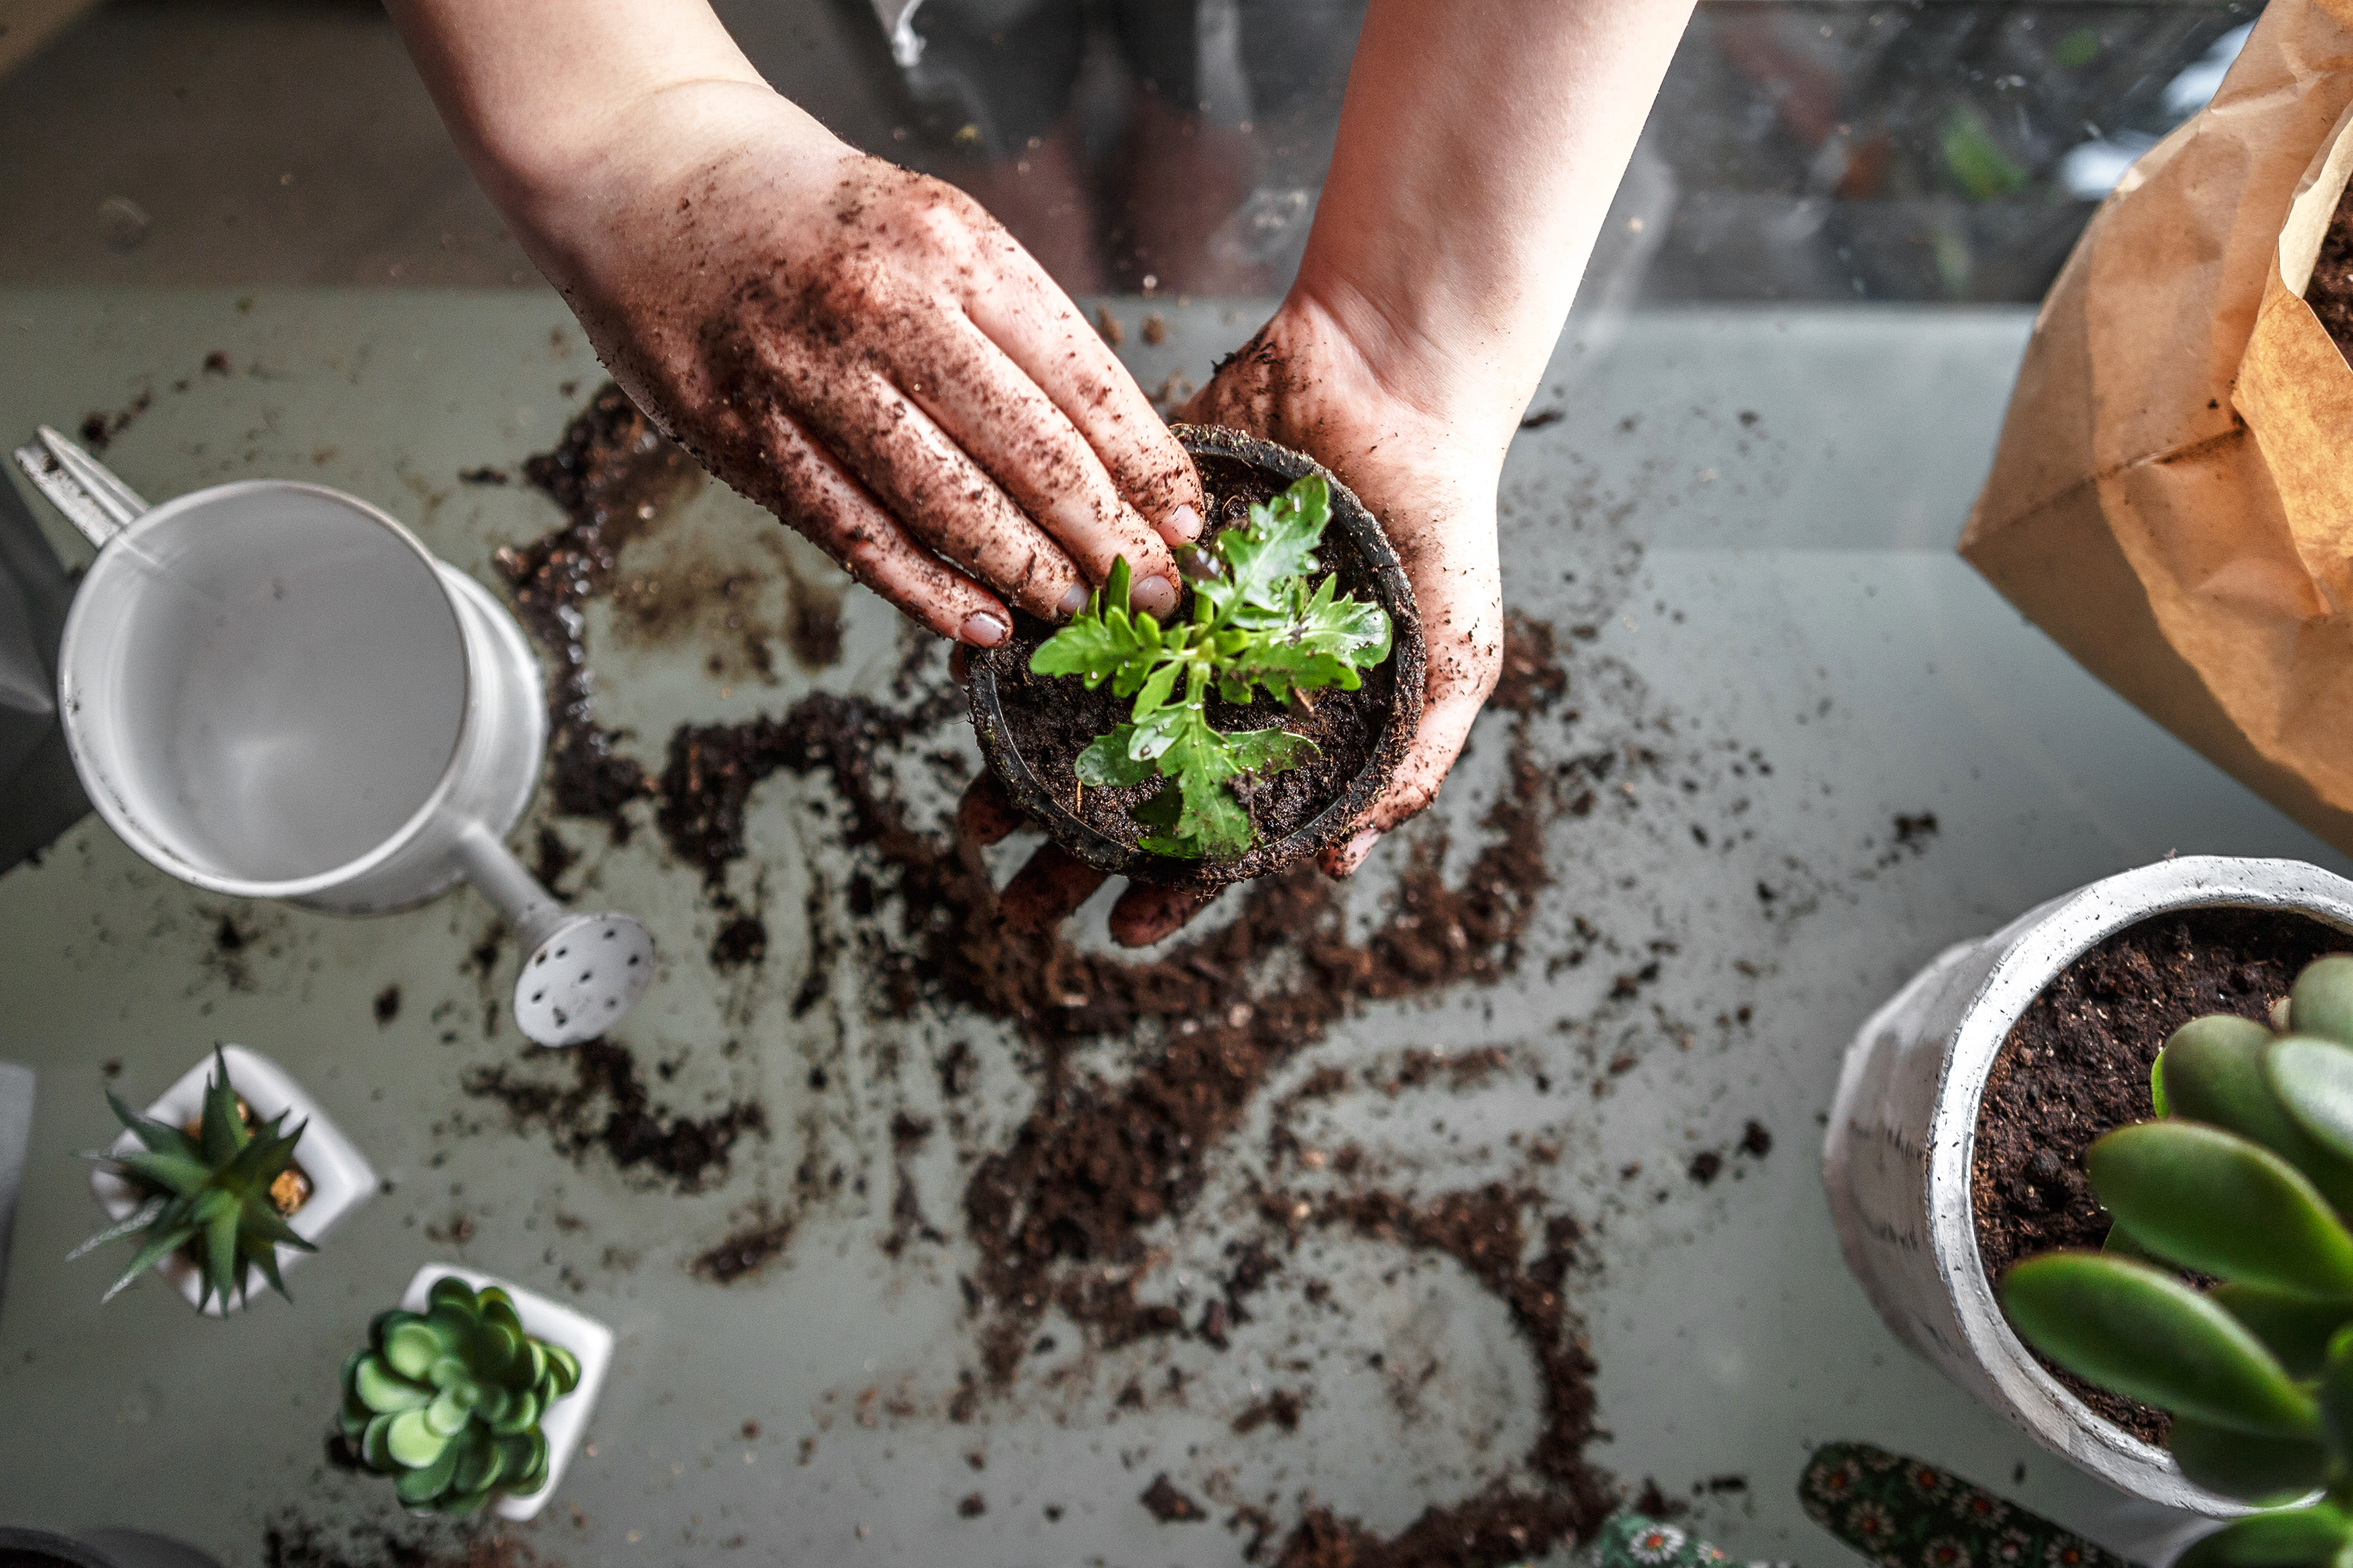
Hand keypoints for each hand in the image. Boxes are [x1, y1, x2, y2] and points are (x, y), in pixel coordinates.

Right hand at [515, 84, 1202, 644]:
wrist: (646, 175)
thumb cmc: (811, 213)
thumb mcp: (933, 227)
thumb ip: (1010, 327)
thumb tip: (1110, 451)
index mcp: (954, 247)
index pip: (1080, 378)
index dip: (1145, 465)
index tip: (1189, 522)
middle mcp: (886, 308)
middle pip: (1028, 451)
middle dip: (1108, 537)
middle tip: (1158, 593)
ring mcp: (810, 376)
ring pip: (946, 504)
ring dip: (1028, 573)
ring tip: (1084, 613)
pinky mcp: (747, 436)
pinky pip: (856, 534)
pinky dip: (927, 590)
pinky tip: (982, 624)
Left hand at [953, 289, 1503, 946]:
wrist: (1393, 378)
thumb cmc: (1443, 521)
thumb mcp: (1457, 656)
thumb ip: (1413, 762)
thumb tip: (1338, 864)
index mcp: (1283, 726)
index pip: (1219, 830)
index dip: (1172, 888)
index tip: (1120, 932)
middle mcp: (1211, 684)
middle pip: (1130, 789)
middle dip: (1069, 850)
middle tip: (1014, 897)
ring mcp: (1162, 620)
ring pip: (1076, 712)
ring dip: (1019, 768)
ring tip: (972, 815)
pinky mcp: (1124, 548)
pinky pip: (1056, 607)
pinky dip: (1011, 648)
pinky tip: (970, 689)